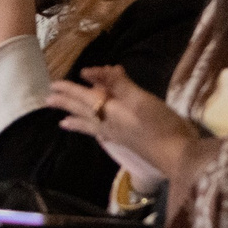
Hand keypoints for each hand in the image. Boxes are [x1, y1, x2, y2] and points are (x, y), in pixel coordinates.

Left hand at [43, 65, 201, 188]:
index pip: (83, 97)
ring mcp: (118, 134)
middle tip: (49, 99)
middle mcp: (109, 124)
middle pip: (83, 111)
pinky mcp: (128, 140)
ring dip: (77, 120)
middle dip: (67, 104)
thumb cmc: (159, 124)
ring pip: (91, 124)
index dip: (70, 89)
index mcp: (109, 112)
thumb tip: (89, 73)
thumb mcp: (138, 98)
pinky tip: (97, 133)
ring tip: (63, 122)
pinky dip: (94, 130)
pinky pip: (102, 132)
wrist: (178, 154)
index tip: (54, 84)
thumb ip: (115, 84)